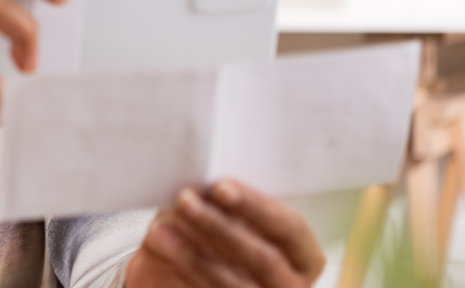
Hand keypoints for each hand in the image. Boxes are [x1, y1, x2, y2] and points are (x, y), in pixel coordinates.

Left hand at [126, 180, 325, 287]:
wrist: (194, 281)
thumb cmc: (223, 241)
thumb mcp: (231, 222)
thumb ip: (224, 207)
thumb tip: (197, 189)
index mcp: (304, 256)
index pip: (290, 228)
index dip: (256, 207)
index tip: (220, 186)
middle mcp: (292, 286)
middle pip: (263, 259)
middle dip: (220, 228)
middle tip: (184, 200)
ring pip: (232, 285)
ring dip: (193, 255)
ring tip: (162, 228)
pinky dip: (184, 272)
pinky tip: (160, 250)